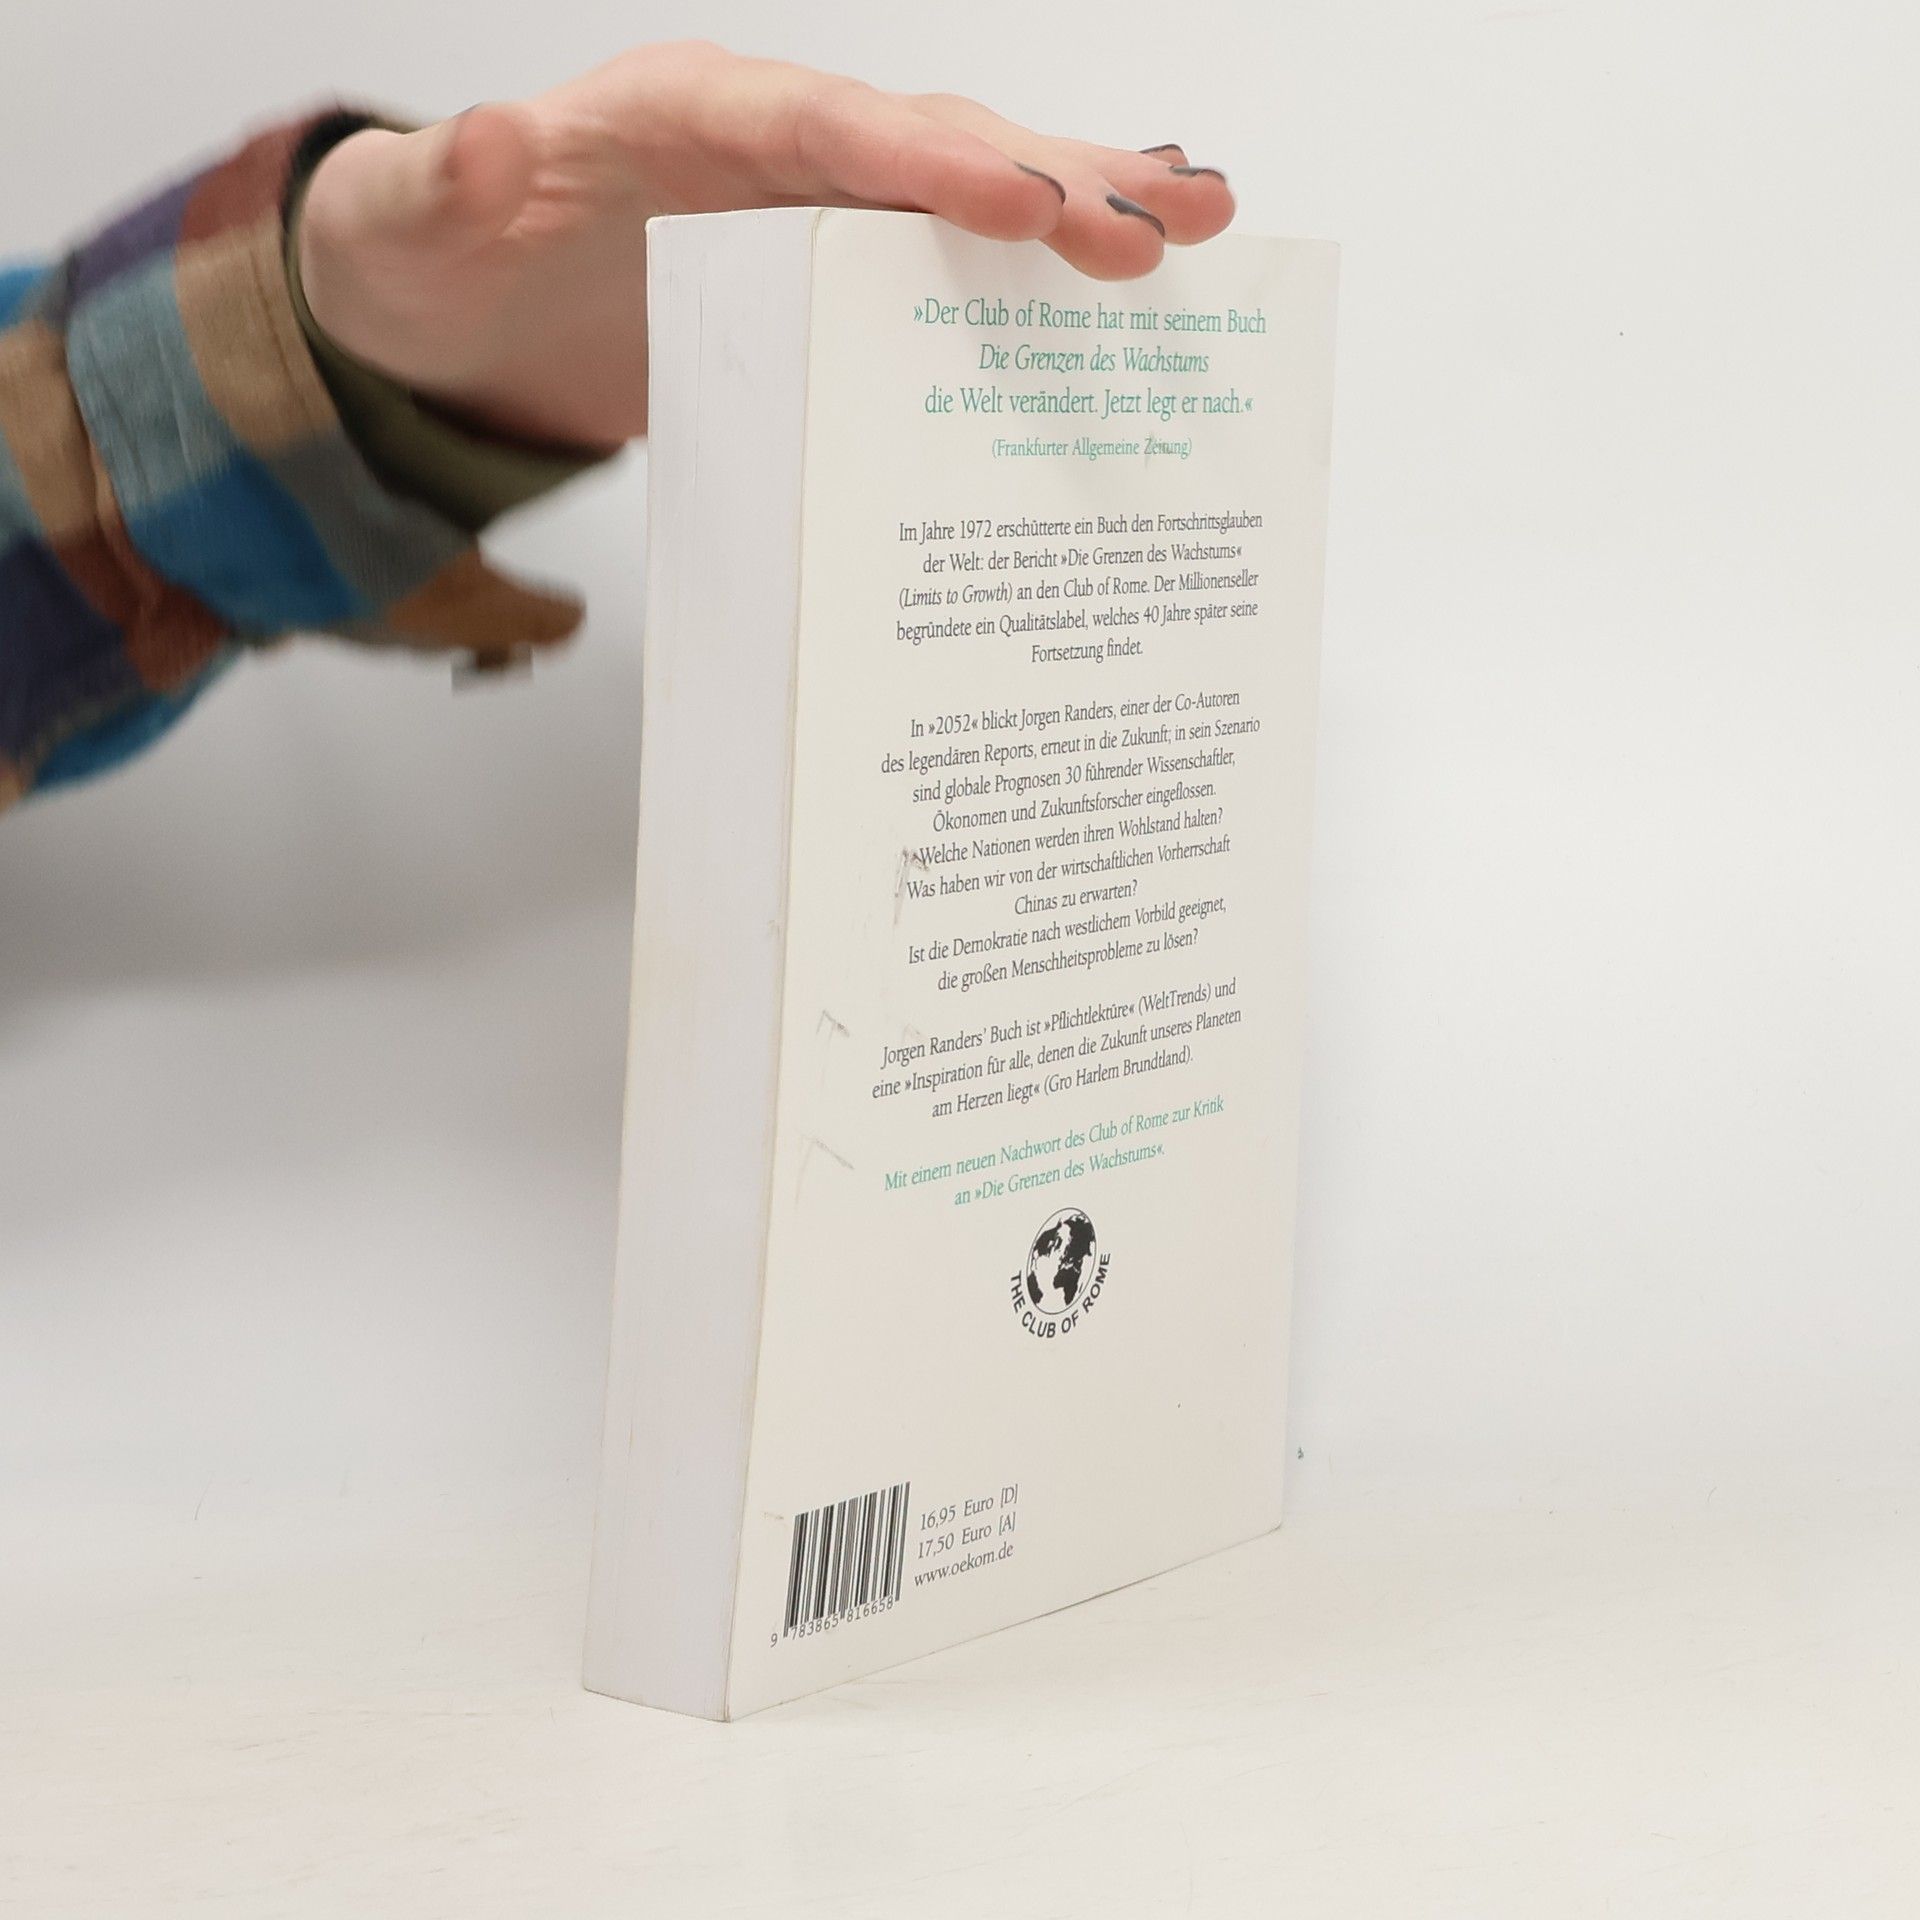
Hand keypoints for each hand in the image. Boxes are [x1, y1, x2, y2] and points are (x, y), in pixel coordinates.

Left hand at [296, 42, 1235, 449]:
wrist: (452, 311)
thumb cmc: (436, 259)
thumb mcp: (413, 227)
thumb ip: (450, 188)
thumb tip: (485, 143)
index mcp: (678, 118)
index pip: (818, 127)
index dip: (922, 159)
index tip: (1019, 198)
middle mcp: (764, 146)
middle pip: (924, 144)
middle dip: (1049, 179)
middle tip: (1163, 223)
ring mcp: (806, 209)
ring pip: (960, 191)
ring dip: (1076, 209)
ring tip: (1193, 226)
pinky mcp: (824, 274)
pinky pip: (941, 266)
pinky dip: (1028, 276)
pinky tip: (1115, 296)